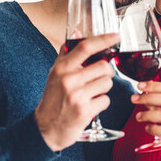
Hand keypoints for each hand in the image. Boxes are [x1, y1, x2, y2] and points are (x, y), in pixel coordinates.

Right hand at [35, 34, 117, 151]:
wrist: (45, 128)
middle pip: (104, 67)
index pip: (85, 47)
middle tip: (97, 80)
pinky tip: (90, 106)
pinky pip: (105, 100)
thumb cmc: (53, 99)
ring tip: (90, 94)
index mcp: (62, 68)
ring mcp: (77, 95)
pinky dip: (101, 103)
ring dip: (103, 89)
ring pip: (107, 83)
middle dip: (105, 74)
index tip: (115, 36)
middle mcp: (68, 79)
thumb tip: (77, 32)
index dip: (104, 39)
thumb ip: (66, 53)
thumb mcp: (55, 74)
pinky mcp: (84, 111)